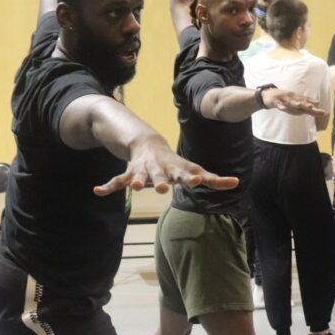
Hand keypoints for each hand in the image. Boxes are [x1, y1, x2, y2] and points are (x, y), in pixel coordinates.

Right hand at [94, 135, 238, 195]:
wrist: (147, 143)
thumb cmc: (174, 163)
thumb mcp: (193, 168)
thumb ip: (214, 179)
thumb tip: (237, 183)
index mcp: (176, 169)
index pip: (186, 173)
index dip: (191, 177)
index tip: (197, 180)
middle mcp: (159, 169)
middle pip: (160, 176)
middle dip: (160, 181)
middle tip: (162, 188)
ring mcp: (143, 170)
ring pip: (138, 176)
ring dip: (135, 181)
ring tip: (133, 187)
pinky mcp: (129, 172)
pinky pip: (117, 180)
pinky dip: (108, 186)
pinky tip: (98, 191)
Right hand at [263, 88, 326, 119]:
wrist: (268, 94)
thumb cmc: (284, 98)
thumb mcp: (295, 100)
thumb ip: (305, 102)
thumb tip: (317, 103)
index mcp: (297, 99)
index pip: (307, 104)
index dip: (315, 109)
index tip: (324, 113)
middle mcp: (292, 98)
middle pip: (301, 103)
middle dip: (308, 105)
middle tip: (315, 108)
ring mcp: (284, 99)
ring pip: (291, 103)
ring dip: (298, 104)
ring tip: (305, 106)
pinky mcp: (276, 101)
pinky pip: (279, 105)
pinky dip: (281, 106)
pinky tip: (284, 108)